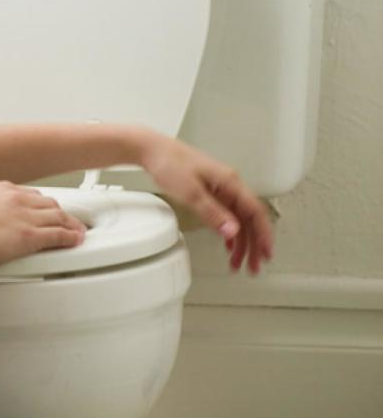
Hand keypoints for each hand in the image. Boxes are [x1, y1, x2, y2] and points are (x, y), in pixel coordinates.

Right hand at [0, 181, 86, 270]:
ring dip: (71, 224)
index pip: (30, 193)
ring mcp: (25, 216)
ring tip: (77, 231)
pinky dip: (70, 237)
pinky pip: (58, 234)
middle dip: (59, 212)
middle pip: (48, 203)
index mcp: (0, 189)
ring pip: (58, 216)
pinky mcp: (31, 236)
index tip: (44, 210)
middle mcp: (16, 199)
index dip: (41, 204)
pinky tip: (75, 239)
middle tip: (66, 220)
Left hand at [140, 133, 273, 274]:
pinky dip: (229, 232)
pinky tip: (228, 244)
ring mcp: (220, 189)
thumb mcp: (190, 192)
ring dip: (240, 242)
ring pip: (238, 219)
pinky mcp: (210, 191)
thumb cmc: (169, 163)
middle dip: (252, 245)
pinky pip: (227, 215)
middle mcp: (229, 186)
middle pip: (248, 220)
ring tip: (238, 263)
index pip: (255, 213)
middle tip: (252, 267)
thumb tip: (232, 231)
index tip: (265, 254)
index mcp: (230, 183)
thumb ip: (212, 213)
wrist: (153, 150)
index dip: (263, 235)